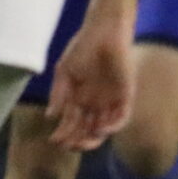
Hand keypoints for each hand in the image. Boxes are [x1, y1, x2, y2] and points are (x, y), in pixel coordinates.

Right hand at [45, 15, 132, 149]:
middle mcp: (95, 103)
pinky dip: (112, 126)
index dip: (64, 134)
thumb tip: (51, 116)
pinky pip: (121, 116)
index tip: (54, 141)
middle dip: (78, 140)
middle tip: (68, 146)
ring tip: (82, 141)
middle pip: (88, 129)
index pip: (72, 123)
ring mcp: (111, 100)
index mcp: (79, 98)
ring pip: (104, 127)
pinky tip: (100, 129)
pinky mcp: (126, 95)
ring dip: (94, 137)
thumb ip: (58, 94)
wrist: (103, 32)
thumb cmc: (81, 48)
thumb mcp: (64, 72)